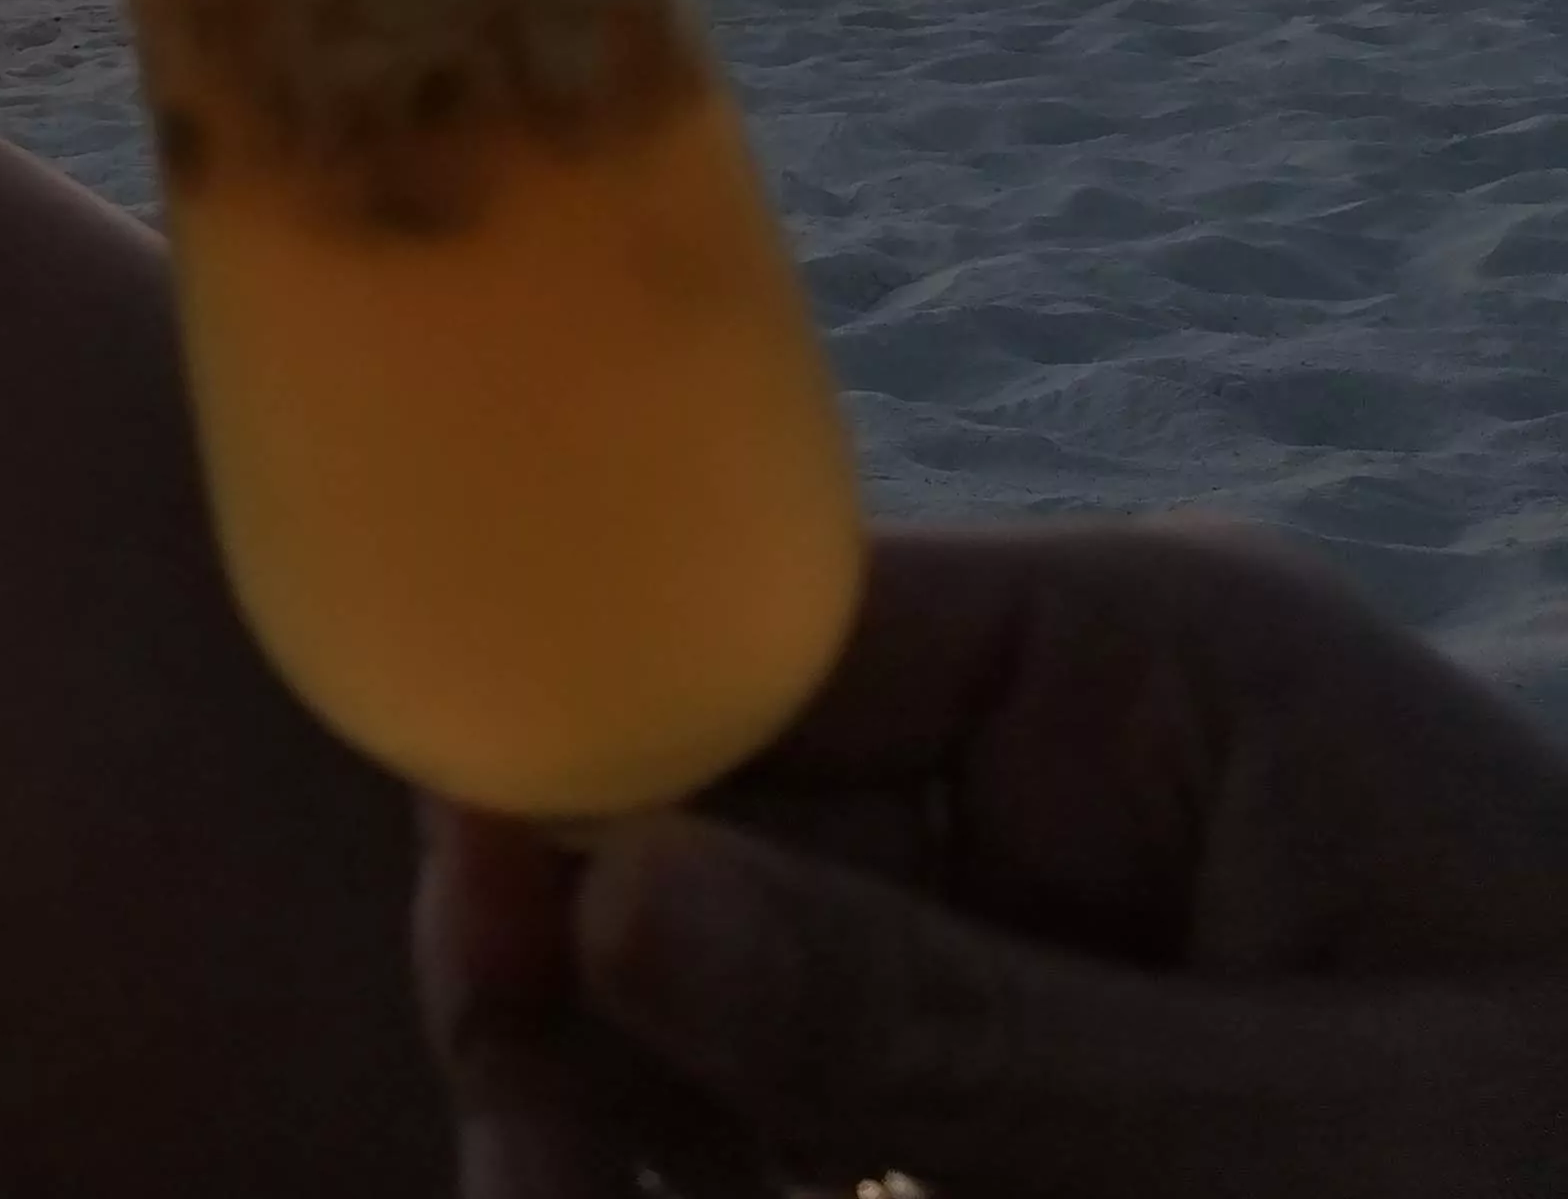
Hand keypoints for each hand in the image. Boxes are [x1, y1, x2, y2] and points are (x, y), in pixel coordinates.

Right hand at [419, 523, 1567, 1198]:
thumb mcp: (1303, 1153)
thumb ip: (955, 1029)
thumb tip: (607, 896)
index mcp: (1156, 662)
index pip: (779, 626)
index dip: (590, 753)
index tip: (468, 927)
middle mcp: (1070, 747)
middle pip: (716, 803)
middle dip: (579, 969)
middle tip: (513, 1163)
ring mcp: (1047, 903)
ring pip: (724, 959)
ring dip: (613, 1091)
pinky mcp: (1040, 1058)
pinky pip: (810, 1077)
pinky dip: (711, 1156)